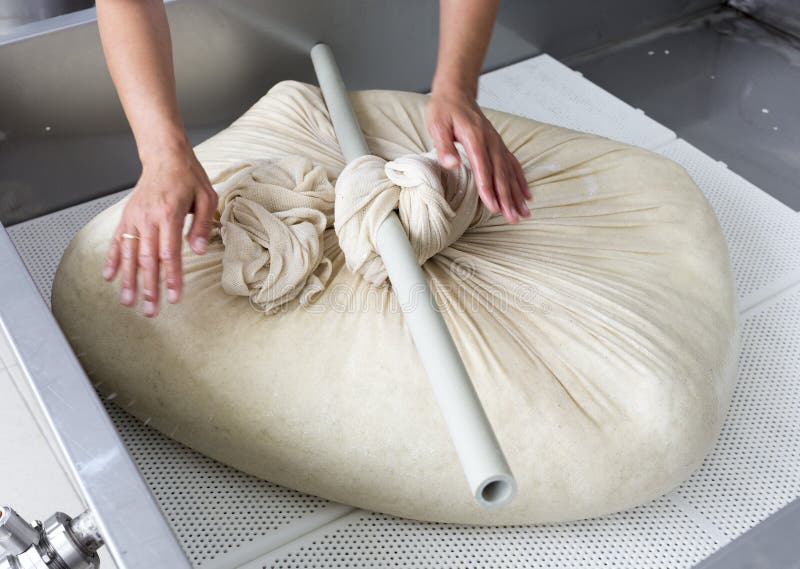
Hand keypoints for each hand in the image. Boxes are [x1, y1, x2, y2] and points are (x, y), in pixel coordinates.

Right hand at [103, 142, 217, 316]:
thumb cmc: (189, 177)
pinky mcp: (127, 217)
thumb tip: (198, 251)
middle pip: (147, 259)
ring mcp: (134, 217)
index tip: (175, 298)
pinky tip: (109, 278)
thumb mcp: (207, 197)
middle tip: (150, 311)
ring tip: (128, 303)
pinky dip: (113, 260)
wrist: (165, 156)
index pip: (170, 253)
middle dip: (149, 288)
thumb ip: (202, 225)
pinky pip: (118, 241)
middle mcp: (148, 218)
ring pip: (130, 254)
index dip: (172, 278)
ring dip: (129, 280)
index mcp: (169, 213)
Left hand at [426, 89, 530, 222]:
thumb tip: (451, 164)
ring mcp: (497, 143)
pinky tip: (526, 194)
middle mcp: (490, 142)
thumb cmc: (444, 109)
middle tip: (512, 218)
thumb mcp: (437, 125)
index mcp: (475, 138)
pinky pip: (513, 165)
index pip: (483, 168)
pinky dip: (520, 181)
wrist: (456, 92)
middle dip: (507, 198)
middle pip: (501, 174)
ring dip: (517, 194)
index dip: (488, 189)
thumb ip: (444, 146)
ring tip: (524, 212)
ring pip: (509, 172)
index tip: (493, 207)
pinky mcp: (498, 145)